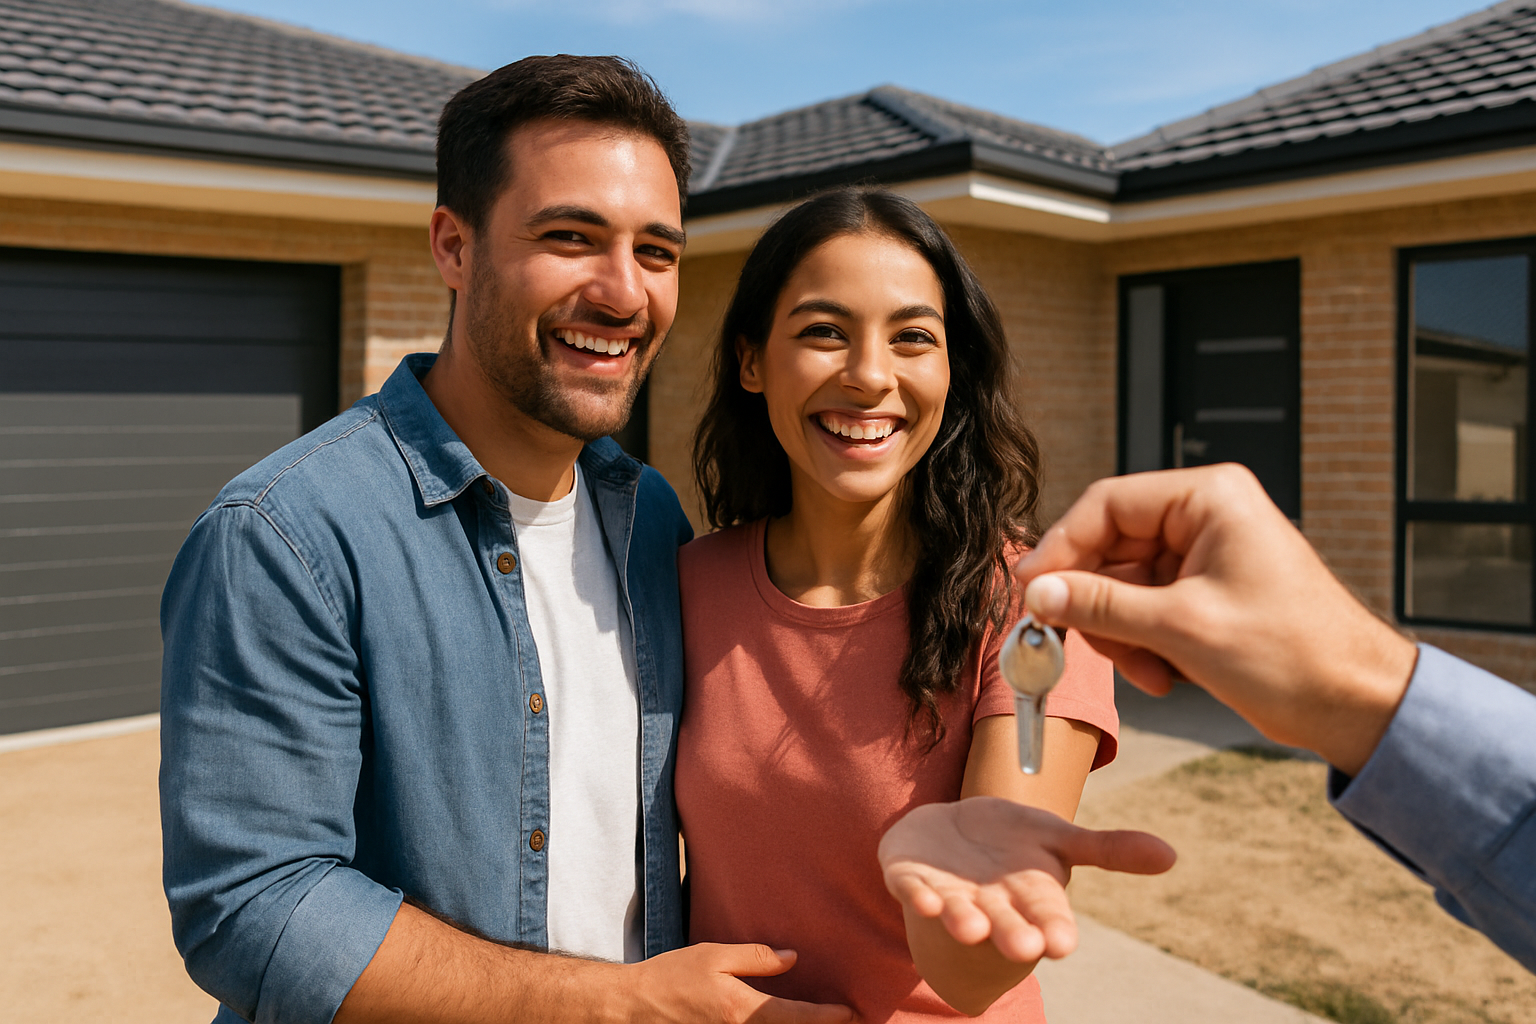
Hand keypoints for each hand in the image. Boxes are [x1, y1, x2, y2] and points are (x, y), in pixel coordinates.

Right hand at [624, 942, 856, 1023]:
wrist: (633, 1008)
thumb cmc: (672, 977)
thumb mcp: (713, 955)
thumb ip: (754, 958)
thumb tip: (792, 958)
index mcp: (740, 1009)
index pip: (793, 1016)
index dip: (824, 1017)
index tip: (849, 1014)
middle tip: (848, 1022)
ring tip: (817, 1022)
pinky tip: (781, 1022)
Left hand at [879, 798, 1174, 960]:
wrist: (949, 832)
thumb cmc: (1013, 843)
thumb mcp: (1059, 838)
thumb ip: (1108, 849)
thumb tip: (1171, 855)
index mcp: (1030, 895)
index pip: (1047, 915)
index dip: (1054, 928)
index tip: (1062, 943)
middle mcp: (991, 903)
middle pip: (1004, 922)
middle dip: (1012, 935)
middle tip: (1023, 950)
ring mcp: (950, 893)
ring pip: (958, 911)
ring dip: (963, 920)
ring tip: (970, 929)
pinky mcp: (911, 878)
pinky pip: (913, 889)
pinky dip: (920, 895)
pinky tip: (925, 901)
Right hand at [1011, 464, 1417, 774]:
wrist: (1357, 705)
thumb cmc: (1294, 655)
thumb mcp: (1181, 628)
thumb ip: (1101, 606)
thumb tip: (1038, 594)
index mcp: (1209, 498)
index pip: (1107, 505)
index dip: (1062, 549)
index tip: (1030, 592)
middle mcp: (1206, 516)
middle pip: (1109, 548)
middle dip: (1095, 604)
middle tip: (1067, 642)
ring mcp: (1206, 555)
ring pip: (1122, 585)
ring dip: (1121, 634)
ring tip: (1146, 672)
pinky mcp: (1206, 592)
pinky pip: (1146, 608)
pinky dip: (1142, 644)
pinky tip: (1162, 676)